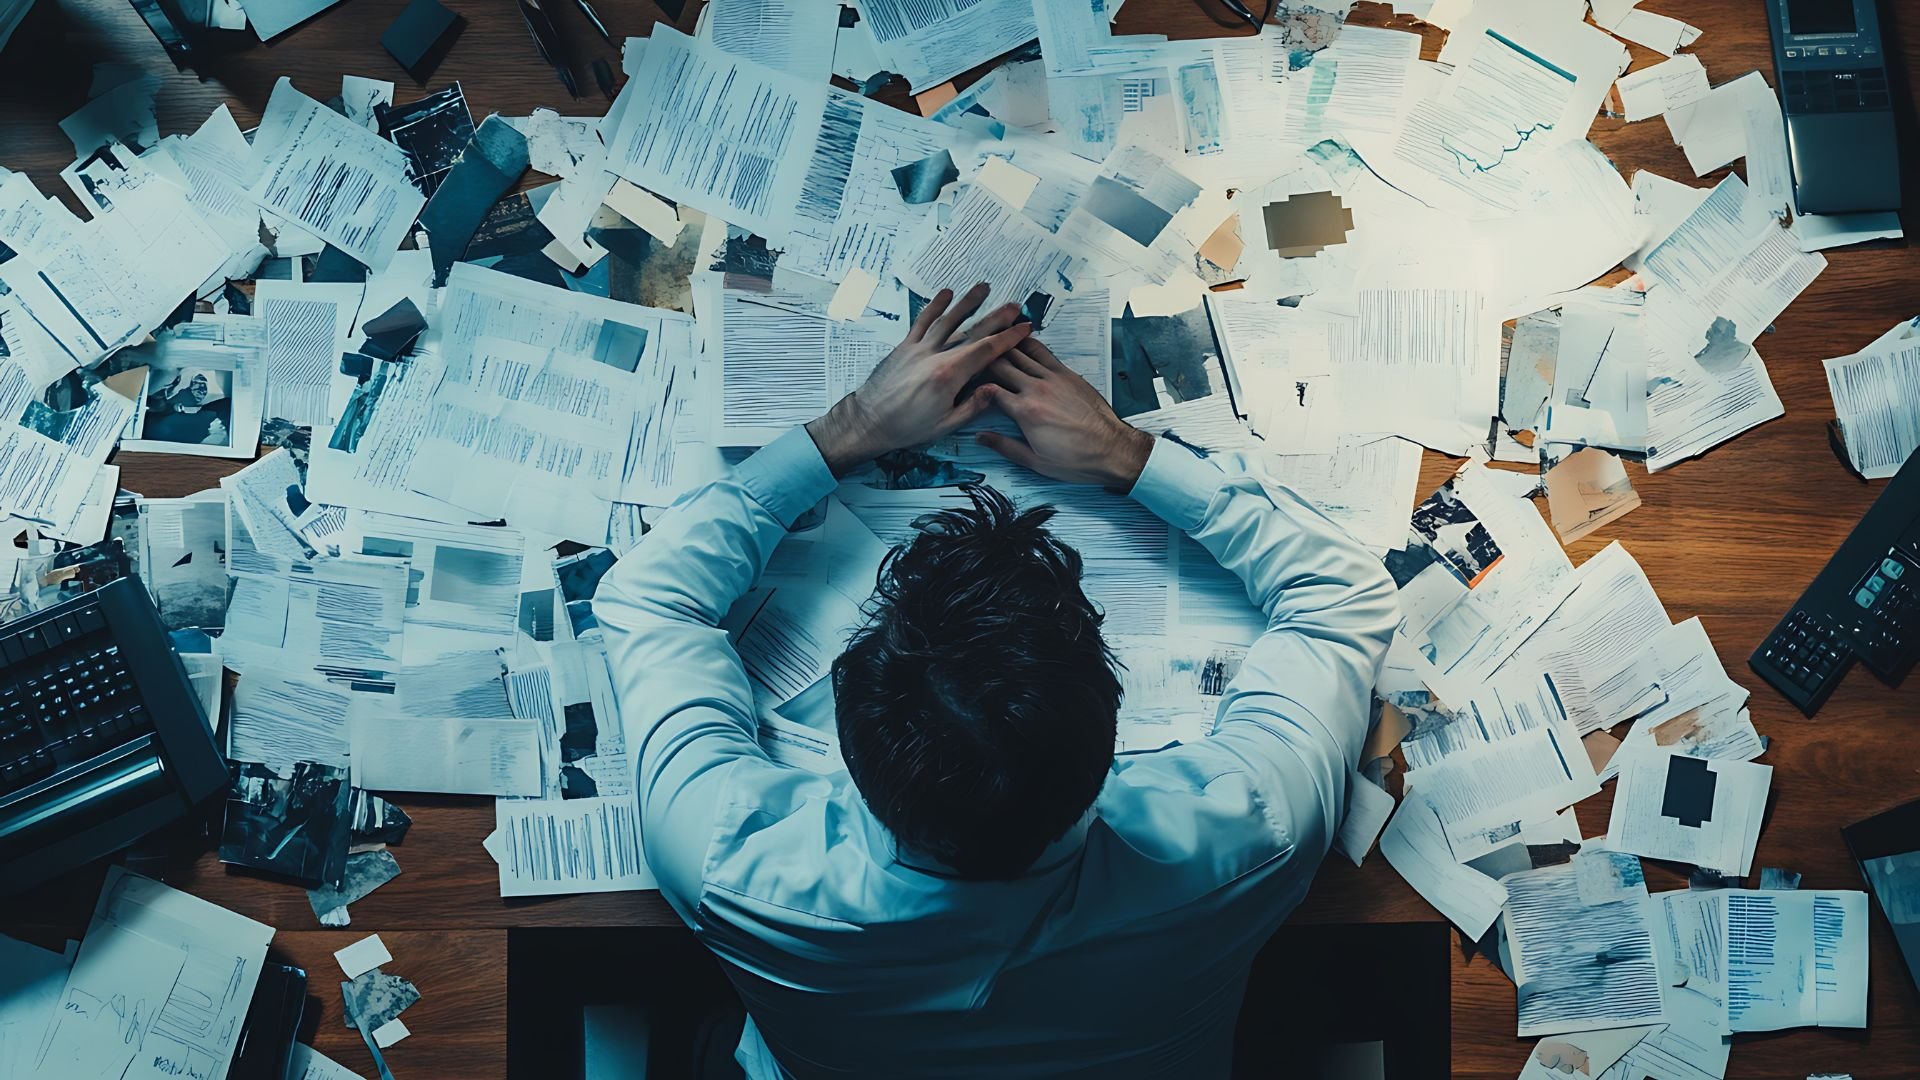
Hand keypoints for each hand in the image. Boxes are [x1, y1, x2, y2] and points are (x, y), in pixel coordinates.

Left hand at [805, 283, 1030, 474]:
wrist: (869, 421)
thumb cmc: (907, 427)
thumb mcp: (946, 424)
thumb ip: (973, 405)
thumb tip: (995, 389)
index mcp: (949, 376)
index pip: (986, 351)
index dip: (1008, 338)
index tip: (1024, 328)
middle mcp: (935, 356)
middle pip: (971, 331)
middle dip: (996, 317)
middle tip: (1015, 306)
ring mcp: (918, 348)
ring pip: (948, 320)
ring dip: (967, 303)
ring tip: (984, 288)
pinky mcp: (905, 347)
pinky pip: (922, 322)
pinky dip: (934, 307)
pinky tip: (946, 294)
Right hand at [972, 339, 1153, 488]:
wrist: (1112, 449)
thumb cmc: (1076, 459)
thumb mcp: (1035, 461)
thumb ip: (1004, 446)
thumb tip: (980, 436)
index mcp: (1024, 412)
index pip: (989, 390)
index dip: (974, 385)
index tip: (966, 384)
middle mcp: (1036, 390)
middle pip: (1000, 365)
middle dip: (983, 360)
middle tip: (971, 355)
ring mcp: (1053, 378)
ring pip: (1019, 353)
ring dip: (1002, 346)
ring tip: (988, 339)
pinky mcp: (1067, 374)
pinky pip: (1042, 352)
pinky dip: (1027, 344)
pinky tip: (1018, 340)